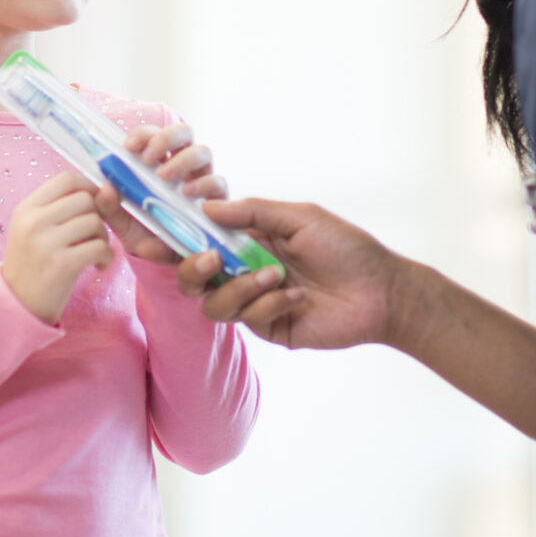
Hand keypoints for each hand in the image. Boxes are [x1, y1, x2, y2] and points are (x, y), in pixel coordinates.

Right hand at [2, 170, 114, 324]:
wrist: (17, 304)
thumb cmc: (33, 263)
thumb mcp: (33, 229)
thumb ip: (59, 208)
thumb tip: (104, 189)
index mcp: (26, 209)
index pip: (66, 179)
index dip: (88, 187)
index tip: (93, 204)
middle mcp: (33, 222)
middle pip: (85, 200)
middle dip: (98, 216)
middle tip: (92, 236)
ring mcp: (46, 243)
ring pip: (95, 222)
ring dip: (103, 238)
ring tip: (93, 253)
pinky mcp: (62, 265)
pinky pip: (100, 247)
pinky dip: (107, 257)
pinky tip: (98, 266)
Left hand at [93, 121, 229, 265]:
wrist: (166, 260)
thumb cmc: (144, 234)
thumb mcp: (122, 224)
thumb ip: (110, 208)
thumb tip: (106, 188)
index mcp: (158, 162)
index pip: (154, 135)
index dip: (144, 134)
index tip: (129, 147)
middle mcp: (183, 165)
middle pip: (183, 132)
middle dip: (166, 138)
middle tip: (147, 159)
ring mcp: (202, 179)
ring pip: (202, 151)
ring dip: (183, 159)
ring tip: (164, 177)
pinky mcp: (218, 199)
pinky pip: (217, 182)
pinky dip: (202, 184)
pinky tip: (187, 194)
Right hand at [182, 197, 410, 350]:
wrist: (382, 291)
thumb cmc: (345, 247)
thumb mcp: (299, 217)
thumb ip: (252, 213)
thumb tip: (206, 209)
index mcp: (247, 239)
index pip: (200, 238)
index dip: (173, 238)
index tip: (153, 235)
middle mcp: (243, 270)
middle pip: (193, 276)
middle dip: (193, 268)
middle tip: (211, 259)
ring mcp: (254, 302)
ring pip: (214, 303)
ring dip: (240, 288)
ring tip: (276, 277)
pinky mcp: (268, 327)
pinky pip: (247, 319)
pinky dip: (268, 304)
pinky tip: (297, 296)